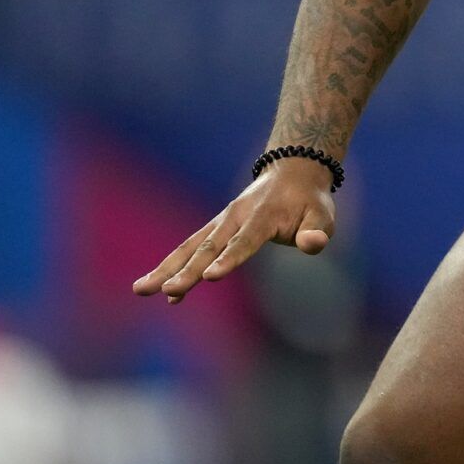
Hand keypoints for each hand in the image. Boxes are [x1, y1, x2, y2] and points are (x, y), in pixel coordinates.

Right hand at [132, 157, 336, 303]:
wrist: (292, 171)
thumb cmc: (310, 200)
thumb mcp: (323, 214)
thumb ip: (317, 231)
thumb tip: (312, 244)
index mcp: (264, 215)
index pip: (245, 241)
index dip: (228, 259)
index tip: (209, 278)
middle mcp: (236, 217)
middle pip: (209, 247)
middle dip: (186, 271)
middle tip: (165, 291)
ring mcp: (222, 221)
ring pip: (190, 247)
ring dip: (166, 268)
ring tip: (140, 290)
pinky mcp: (215, 228)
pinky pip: (191, 248)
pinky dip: (175, 267)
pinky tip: (162, 291)